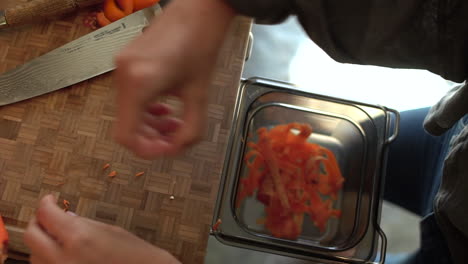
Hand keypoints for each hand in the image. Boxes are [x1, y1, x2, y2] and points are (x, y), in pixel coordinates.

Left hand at [24, 195, 179, 263]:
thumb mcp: (110, 231)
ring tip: (58, 237)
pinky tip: (64, 253)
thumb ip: (82, 224)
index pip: (46, 214)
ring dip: (42, 244)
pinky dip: (50, 259)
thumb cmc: (135, 255)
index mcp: (79, 238)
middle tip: (48, 216)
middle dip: (38, 222)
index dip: (46, 203)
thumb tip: (64, 218)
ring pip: (34, 256)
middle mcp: (64, 259)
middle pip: (31, 236)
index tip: (50, 200)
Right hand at [113, 0, 234, 158]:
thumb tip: (179, 148)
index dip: (146, 150)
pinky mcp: (126, 61)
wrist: (199, 10)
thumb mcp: (200, 94)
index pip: (126, 134)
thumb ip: (191, 128)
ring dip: (150, 123)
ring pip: (128, 111)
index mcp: (139, 83)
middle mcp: (123, 74)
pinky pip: (130, 95)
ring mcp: (121, 66)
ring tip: (174, 122)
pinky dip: (146, 108)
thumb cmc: (201, 44)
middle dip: (152, 137)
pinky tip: (164, 108)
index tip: (167, 150)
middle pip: (127, 124)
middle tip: (176, 138)